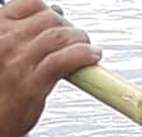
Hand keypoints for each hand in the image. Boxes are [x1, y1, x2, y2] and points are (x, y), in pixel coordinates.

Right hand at [0, 0, 100, 136]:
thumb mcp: (3, 53)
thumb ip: (23, 37)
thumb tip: (54, 17)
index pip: (31, 4)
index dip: (52, 11)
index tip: (62, 21)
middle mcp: (7, 40)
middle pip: (49, 19)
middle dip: (70, 27)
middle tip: (80, 39)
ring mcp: (19, 61)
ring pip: (58, 37)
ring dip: (81, 40)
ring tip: (89, 48)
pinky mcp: (33, 84)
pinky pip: (63, 61)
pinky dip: (83, 55)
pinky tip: (92, 56)